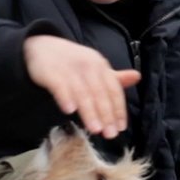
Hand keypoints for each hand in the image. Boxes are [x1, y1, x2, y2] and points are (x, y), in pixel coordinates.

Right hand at [23, 34, 140, 138]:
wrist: (41, 46)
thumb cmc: (72, 62)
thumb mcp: (95, 67)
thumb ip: (114, 78)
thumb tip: (137, 77)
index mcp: (101, 66)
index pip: (113, 89)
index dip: (118, 109)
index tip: (121, 127)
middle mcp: (88, 66)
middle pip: (100, 93)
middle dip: (106, 115)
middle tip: (110, 134)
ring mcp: (69, 68)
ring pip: (82, 92)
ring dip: (89, 111)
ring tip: (95, 129)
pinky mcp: (50, 72)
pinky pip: (59, 86)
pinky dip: (65, 97)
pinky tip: (69, 110)